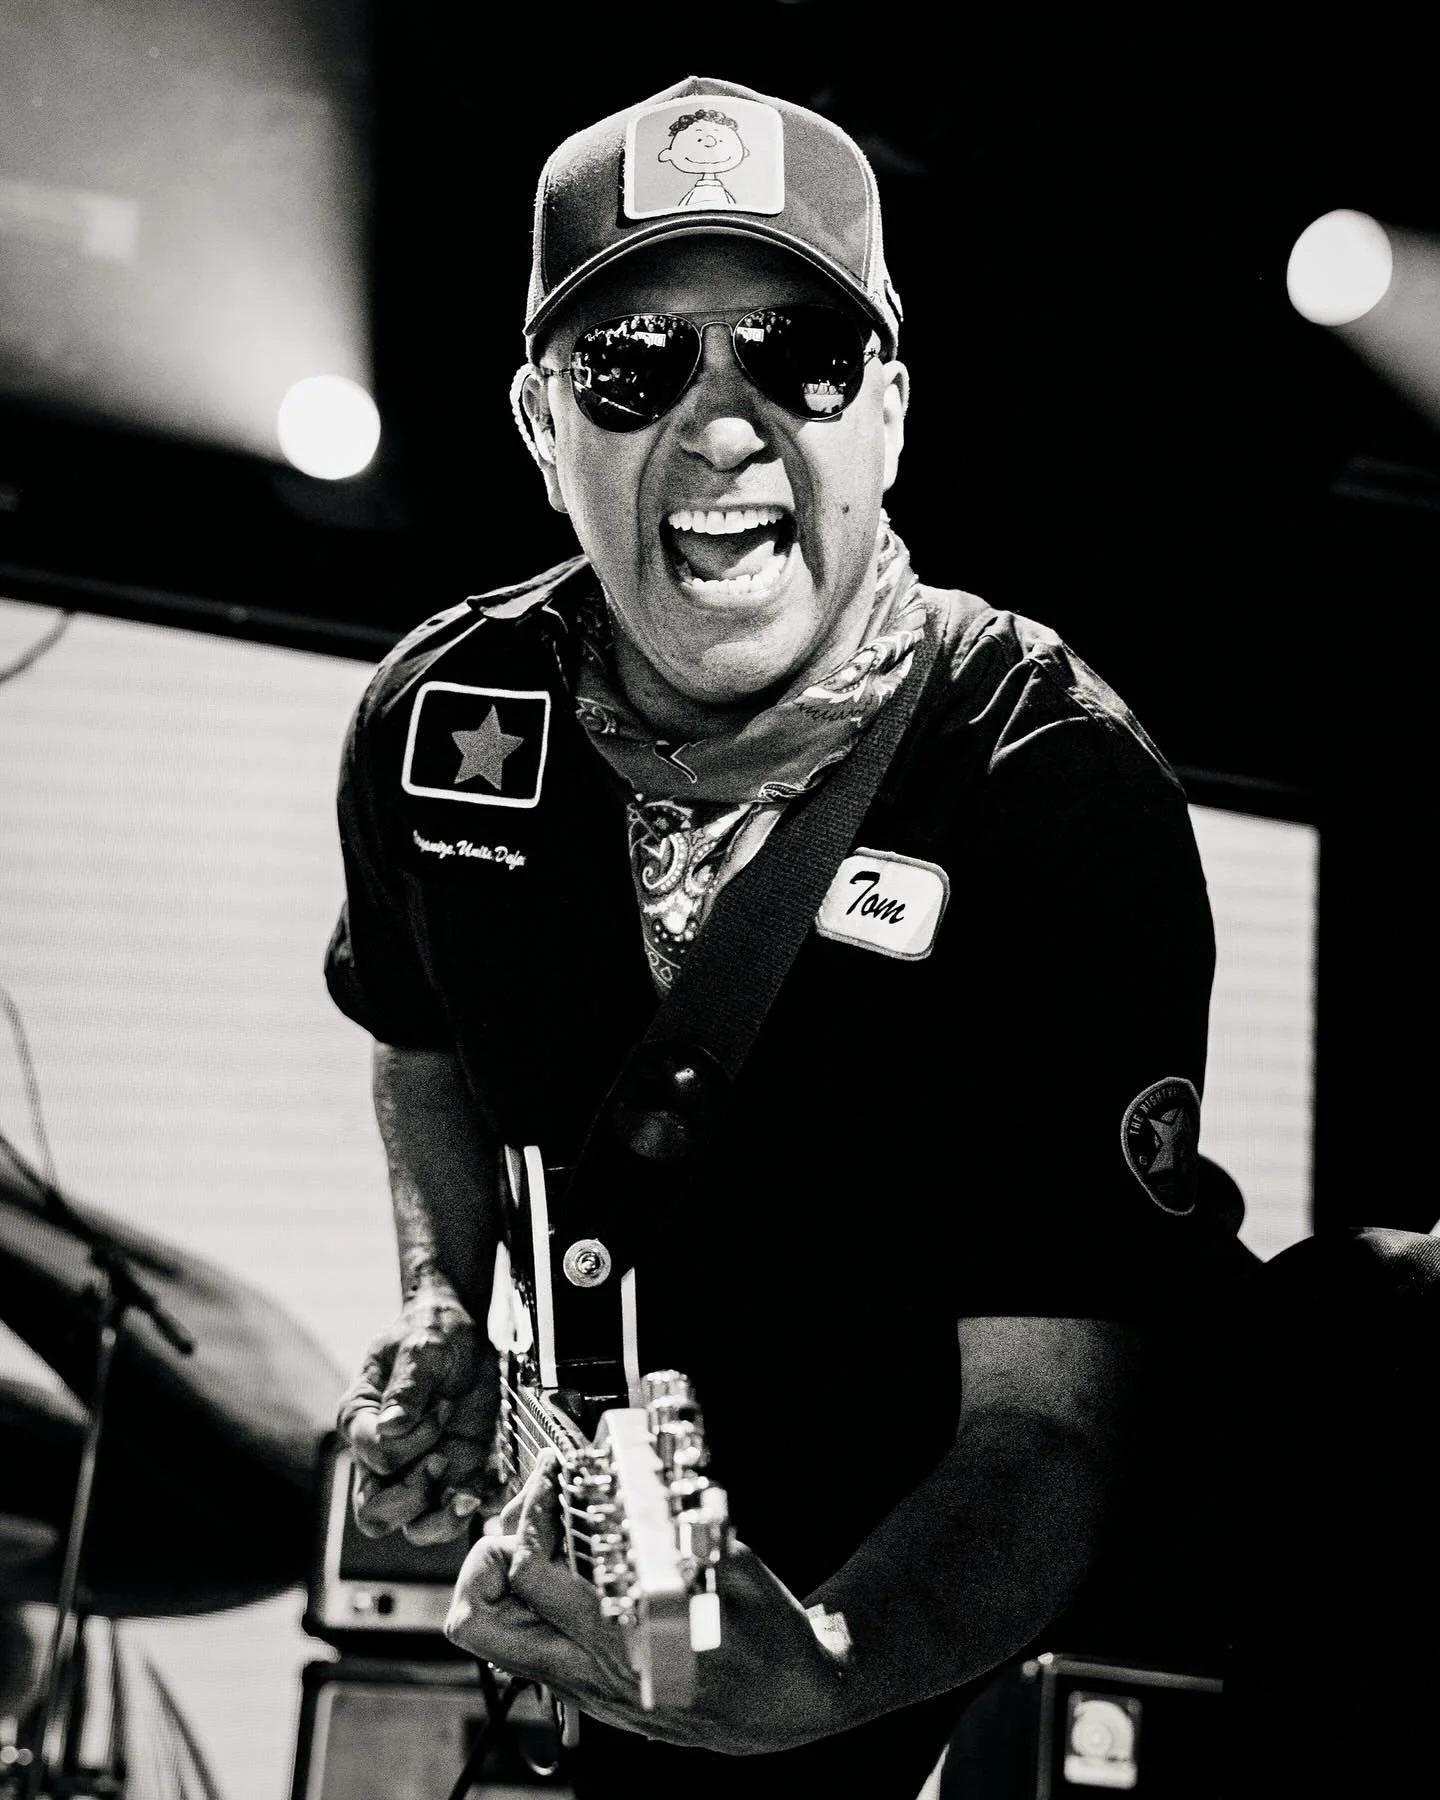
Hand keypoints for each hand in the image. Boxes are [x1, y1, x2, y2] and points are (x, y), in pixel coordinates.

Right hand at [337, 1278, 499, 1543]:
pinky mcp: (455, 1474)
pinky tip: (493, 1491)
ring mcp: (417, 1469)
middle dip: (410, 1498)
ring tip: (468, 1494)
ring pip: (413, 1528)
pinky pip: (458, 1512)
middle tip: (442, 1461)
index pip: (373, 1455)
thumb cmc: (432, 1332)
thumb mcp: (422, 1349)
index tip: (442, 1409)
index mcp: (361, 1420)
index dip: (408, 1443)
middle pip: (375, 1514)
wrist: (463, 1329)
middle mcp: (381, 1455)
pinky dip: (477, 1510)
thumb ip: (407, 1387)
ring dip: (440, 1519)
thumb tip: (391, 1429)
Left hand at [444, 1454, 849, 1754]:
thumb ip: (698, 1534)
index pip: (528, 1576)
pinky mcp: (590, 1689)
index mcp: (620, 1643)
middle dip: (482, 1557)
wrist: (787, 1705)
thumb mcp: (741, 1578)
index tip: (551, 1475)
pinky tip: (566, 1565)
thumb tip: (672, 1485)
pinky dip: (529, 1602)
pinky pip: (527, 1648)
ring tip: (539, 1530)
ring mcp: (583, 1687)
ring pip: (494, 1639)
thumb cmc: (769, 1646)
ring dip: (500, 1580)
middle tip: (524, 1514)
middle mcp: (588, 1673)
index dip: (529, 1512)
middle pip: (476, 1622)